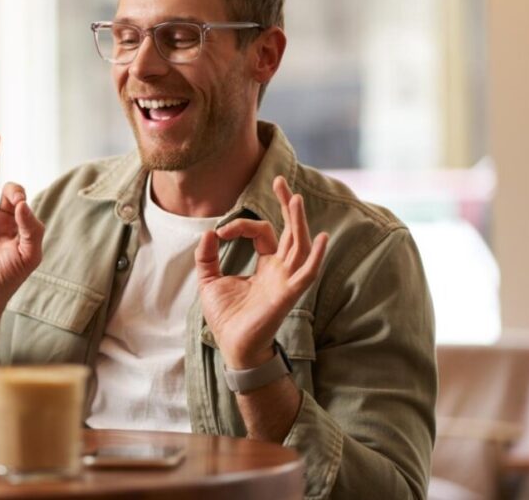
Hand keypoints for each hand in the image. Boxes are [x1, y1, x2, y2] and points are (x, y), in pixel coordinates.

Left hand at [195, 176, 327, 369]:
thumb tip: (209, 232)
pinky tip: (322, 238)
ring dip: (299, 222)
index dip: (241, 225)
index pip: (262, 233)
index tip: (220, 232)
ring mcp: (286, 281)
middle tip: (281, 181)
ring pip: (299, 246)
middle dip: (287, 206)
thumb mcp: (209, 281)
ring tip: (296, 198)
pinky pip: (307, 273)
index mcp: (266, 266)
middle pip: (290, 232)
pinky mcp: (288, 295)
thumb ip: (207, 256)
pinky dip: (316, 257)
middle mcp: (280, 270)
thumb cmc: (227, 317)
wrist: (233, 347)